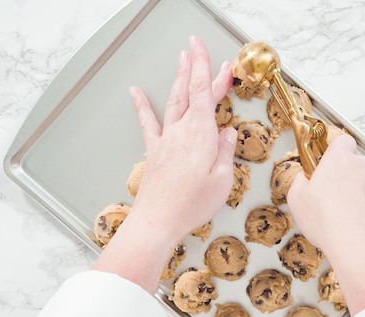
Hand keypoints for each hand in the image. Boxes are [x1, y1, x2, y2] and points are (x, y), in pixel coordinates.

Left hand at [129, 36, 235, 239]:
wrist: (158, 219)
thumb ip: (226, 152)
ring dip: (178, 78)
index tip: (215, 56)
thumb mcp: (223, 180)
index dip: (209, 70)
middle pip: (191, 91)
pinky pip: (149, 122)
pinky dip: (142, 105)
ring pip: (174, 101)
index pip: (206, 93)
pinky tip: (136, 92)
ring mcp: (166, 139)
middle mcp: (182, 130)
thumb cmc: (192, 204)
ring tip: (181, 59)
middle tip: (198, 48)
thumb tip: (228, 133)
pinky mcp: (155, 150)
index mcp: (202, 134)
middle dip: (196, 67)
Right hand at [287, 135, 364, 257]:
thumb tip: (303, 178)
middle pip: (355, 163)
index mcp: (339, 160)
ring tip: (348, 212)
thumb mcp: (296, 200)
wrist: (358, 246)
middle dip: (346, 175)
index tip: (329, 163)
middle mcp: (362, 165)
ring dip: (360, 190)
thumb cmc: (327, 222)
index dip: (336, 151)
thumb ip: (299, 181)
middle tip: (334, 195)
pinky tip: (361, 219)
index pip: (342, 141)